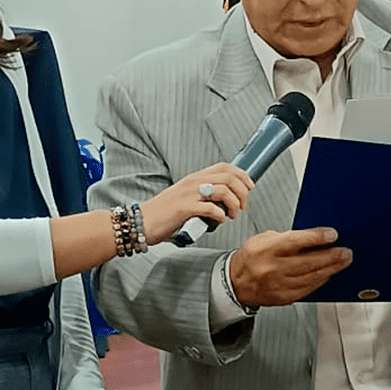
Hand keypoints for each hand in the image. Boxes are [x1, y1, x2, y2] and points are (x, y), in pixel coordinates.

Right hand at [139, 163, 253, 243]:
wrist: (141, 222)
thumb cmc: (164, 213)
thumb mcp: (186, 197)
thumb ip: (204, 195)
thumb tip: (225, 200)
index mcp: (194, 178)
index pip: (225, 167)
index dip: (242, 175)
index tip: (249, 187)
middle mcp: (193, 182)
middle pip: (229, 178)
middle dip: (242, 192)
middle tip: (242, 206)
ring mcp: (188, 194)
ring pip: (223, 190)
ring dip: (233, 204)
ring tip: (231, 215)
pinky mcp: (184, 208)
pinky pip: (211, 208)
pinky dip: (220, 215)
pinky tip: (218, 220)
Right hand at [229, 228, 352, 306]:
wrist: (236, 282)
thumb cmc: (252, 257)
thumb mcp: (265, 238)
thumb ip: (288, 238)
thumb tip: (314, 238)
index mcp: (268, 249)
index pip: (296, 242)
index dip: (316, 238)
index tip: (332, 235)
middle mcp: (273, 268)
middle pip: (309, 262)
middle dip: (331, 256)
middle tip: (346, 252)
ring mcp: (279, 285)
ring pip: (311, 277)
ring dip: (331, 269)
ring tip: (343, 262)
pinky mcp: (284, 297)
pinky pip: (308, 289)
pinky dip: (320, 281)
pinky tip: (328, 274)